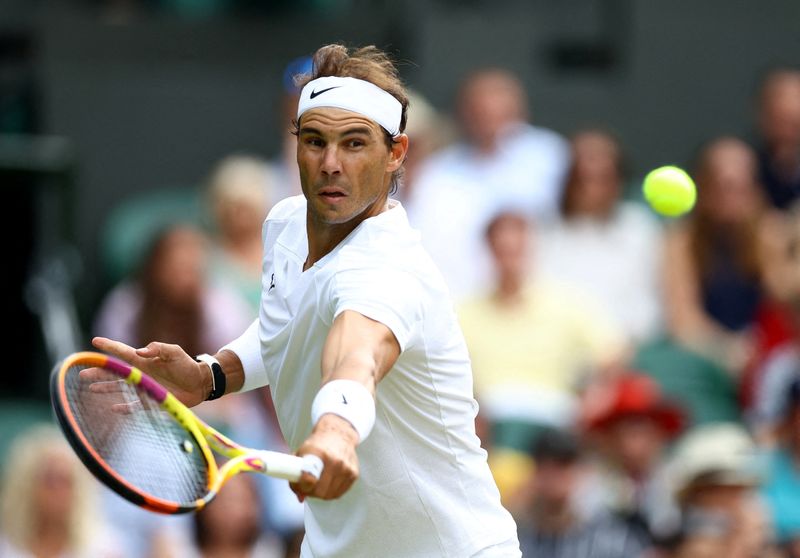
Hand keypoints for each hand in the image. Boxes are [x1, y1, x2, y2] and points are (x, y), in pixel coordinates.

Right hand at [92, 337, 210, 406]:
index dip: (109, 347)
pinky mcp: (151, 401)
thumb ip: (158, 348)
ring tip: (90, 389)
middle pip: (115, 373)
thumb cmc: (187, 365)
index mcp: (144, 361)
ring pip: (119, 389)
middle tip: (82, 374)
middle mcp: (141, 374)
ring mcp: (144, 388)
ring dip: (105, 389)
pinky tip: (112, 408)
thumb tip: (139, 351)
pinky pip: (133, 406)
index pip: (123, 353)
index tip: (95, 341)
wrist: (200, 383)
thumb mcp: (174, 352)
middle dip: (99, 372)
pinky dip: (123, 408)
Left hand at [290, 414, 359, 501]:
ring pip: (330, 495)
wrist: (339, 433)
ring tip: (318, 484)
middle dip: (310, 493)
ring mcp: (346, 468)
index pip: (310, 478)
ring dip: (321, 494)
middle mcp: (335, 460)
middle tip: (307, 487)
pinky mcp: (354, 474)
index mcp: (319, 453)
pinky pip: (339, 493)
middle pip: (320, 491)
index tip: (300, 486)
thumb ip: (296, 474)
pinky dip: (331, 492)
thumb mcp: (302, 452)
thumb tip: (300, 497)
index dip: (303, 486)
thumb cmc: (318, 445)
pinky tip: (328, 483)